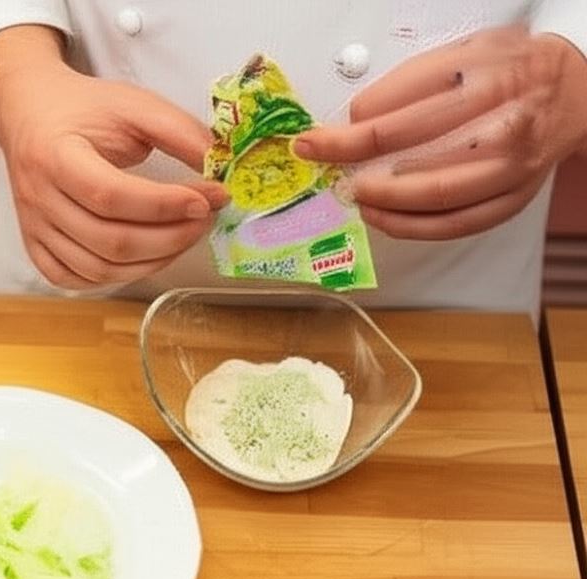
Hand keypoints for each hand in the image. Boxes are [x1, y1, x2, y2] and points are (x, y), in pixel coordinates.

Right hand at [0, 26, 226, 288]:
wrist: (30, 113)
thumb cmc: (83, 109)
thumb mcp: (134, 105)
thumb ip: (179, 132)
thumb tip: (220, 168)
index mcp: (55, 155)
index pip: (111, 195)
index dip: (165, 204)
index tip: (208, 197)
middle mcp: (39, 198)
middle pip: (109, 241)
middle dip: (170, 238)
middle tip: (205, 219)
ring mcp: (34, 227)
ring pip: (97, 269)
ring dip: (152, 262)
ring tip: (183, 237)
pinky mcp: (35, 245)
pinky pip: (74, 279)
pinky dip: (115, 277)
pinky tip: (144, 256)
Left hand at [294, 25, 586, 239]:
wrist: (574, 94)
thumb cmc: (509, 71)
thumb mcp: (461, 53)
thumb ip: (410, 83)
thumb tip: (356, 120)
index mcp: (483, 76)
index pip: (400, 108)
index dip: (347, 130)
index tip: (316, 138)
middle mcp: (500, 121)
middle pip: (411, 149)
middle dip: (352, 160)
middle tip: (322, 162)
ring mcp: (509, 165)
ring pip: (433, 194)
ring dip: (380, 200)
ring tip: (352, 193)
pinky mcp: (511, 198)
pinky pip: (455, 224)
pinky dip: (411, 227)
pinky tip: (382, 218)